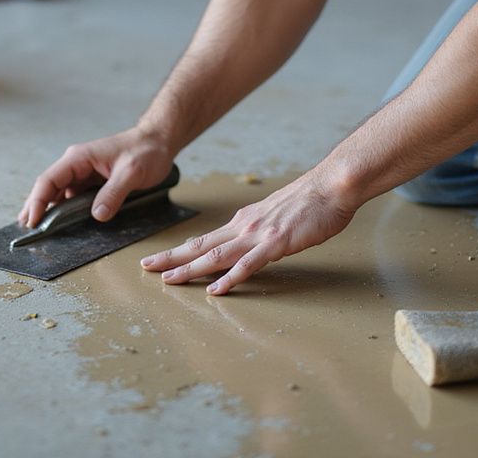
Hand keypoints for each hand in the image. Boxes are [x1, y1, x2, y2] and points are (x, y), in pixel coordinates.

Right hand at [18, 127, 174, 227]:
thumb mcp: (132, 172)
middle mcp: (76, 164)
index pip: (49, 180)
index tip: (32, 220)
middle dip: (36, 206)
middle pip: (48, 187)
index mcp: (79, 157)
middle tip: (27, 229)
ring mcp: (84, 173)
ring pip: (59, 192)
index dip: (37, 201)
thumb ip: (114, 193)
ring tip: (37, 228)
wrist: (158, 142)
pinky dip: (64, 208)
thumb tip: (96, 215)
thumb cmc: (145, 151)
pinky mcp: (93, 181)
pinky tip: (60, 221)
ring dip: (48, 209)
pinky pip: (73, 196)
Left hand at [140, 169, 357, 294]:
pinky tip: (215, 289)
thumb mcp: (277, 214)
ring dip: (190, 269)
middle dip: (171, 258)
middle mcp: (244, 227)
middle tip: (145, 268)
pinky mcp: (277, 243)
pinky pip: (248, 265)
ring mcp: (259, 235)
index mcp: (244, 221)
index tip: (160, 260)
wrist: (332, 186)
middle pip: (201, 246)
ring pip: (216, 256)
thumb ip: (261, 228)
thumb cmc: (311, 201)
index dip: (180, 251)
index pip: (205, 240)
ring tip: (168, 281)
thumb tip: (250, 241)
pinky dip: (229, 278)